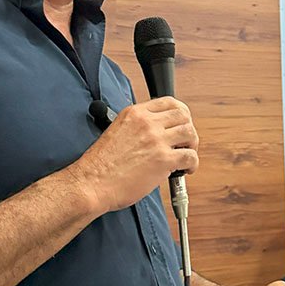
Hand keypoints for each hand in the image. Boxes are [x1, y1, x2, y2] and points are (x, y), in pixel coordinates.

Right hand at [73, 97, 198, 212]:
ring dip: (192, 145)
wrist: (92, 183)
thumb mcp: (116, 130)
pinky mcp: (163, 160)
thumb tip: (156, 134)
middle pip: (183, 115)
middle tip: (185, 142)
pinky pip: (190, 156)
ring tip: (186, 156)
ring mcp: (156, 140)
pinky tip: (185, 170)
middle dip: (188, 128)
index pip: (169, 102)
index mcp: (135, 113)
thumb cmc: (100, 164)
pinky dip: (192, 164)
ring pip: (190, 133)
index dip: (181, 113)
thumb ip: (137, 127)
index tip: (182, 123)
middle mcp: (147, 123)